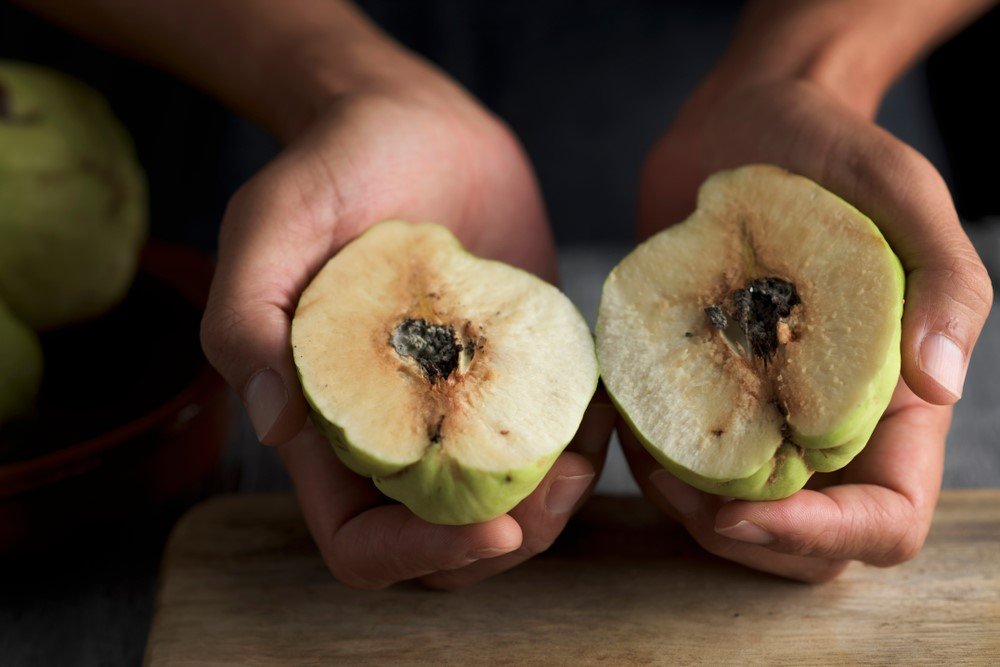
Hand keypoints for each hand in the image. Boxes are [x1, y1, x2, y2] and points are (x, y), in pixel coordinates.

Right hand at [201, 48, 614, 588]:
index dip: (416, 557)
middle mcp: (397, 429)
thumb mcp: (270, 223)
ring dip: (554, 505)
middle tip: (559, 490)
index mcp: (330, 421)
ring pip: (506, 504)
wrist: (411, 121)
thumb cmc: (330, 167)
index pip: (359, 540)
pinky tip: (602, 413)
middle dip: (506, 540)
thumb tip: (274, 425)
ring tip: (588, 457)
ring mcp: (462, 404)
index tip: (492, 530)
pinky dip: (583, 445)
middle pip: (444, 540)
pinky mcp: (515, 368)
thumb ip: (246, 318)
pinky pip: (553, 437)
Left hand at [631, 60, 991, 580]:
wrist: (749, 121)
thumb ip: (945, 286)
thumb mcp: (904, 197)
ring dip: (682, 510)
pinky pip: (677, 457)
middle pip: (804, 545)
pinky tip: (623, 419)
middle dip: (739, 536)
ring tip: (640, 453)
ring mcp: (762, 411)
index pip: (883, 522)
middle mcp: (827, 424)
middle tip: (676, 487)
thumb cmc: (835, 153)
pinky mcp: (703, 386)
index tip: (742, 510)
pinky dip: (648, 460)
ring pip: (734, 516)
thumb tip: (940, 385)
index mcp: (893, 403)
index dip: (821, 538)